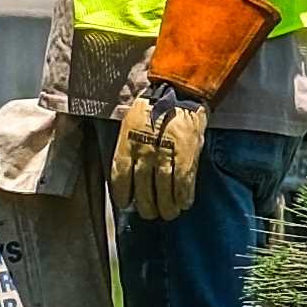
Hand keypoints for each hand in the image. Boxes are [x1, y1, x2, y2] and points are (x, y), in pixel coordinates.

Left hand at [108, 70, 212, 219]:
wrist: (178, 93)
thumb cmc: (152, 110)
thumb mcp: (130, 126)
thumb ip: (128, 149)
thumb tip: (129, 176)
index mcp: (127, 144)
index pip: (120, 177)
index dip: (123, 194)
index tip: (126, 203)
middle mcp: (144, 152)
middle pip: (143, 191)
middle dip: (146, 207)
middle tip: (150, 212)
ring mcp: (165, 155)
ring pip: (163, 192)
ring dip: (166, 207)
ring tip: (168, 213)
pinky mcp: (186, 155)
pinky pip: (183, 183)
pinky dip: (183, 197)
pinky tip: (183, 204)